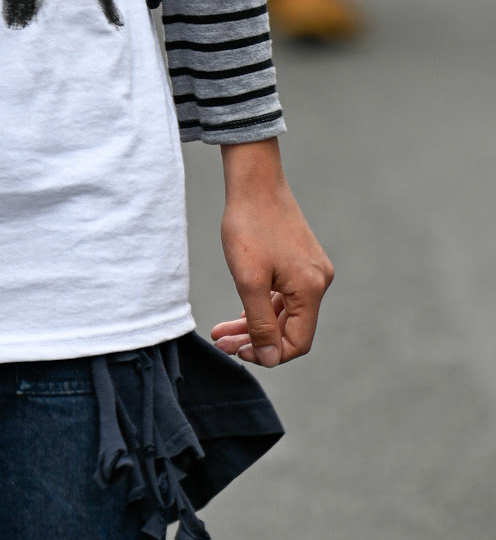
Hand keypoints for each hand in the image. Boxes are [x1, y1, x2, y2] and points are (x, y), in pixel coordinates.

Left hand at [212, 138, 332, 365]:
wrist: (254, 181)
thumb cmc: (249, 226)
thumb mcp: (249, 280)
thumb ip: (260, 323)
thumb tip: (270, 358)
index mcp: (311, 289)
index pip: (298, 342)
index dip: (269, 354)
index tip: (238, 352)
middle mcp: (318, 282)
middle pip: (289, 328)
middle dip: (255, 340)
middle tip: (222, 343)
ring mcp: (310, 270)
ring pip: (283, 313)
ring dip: (254, 325)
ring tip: (222, 333)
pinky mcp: (300, 261)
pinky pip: (283, 295)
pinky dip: (261, 306)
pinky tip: (238, 313)